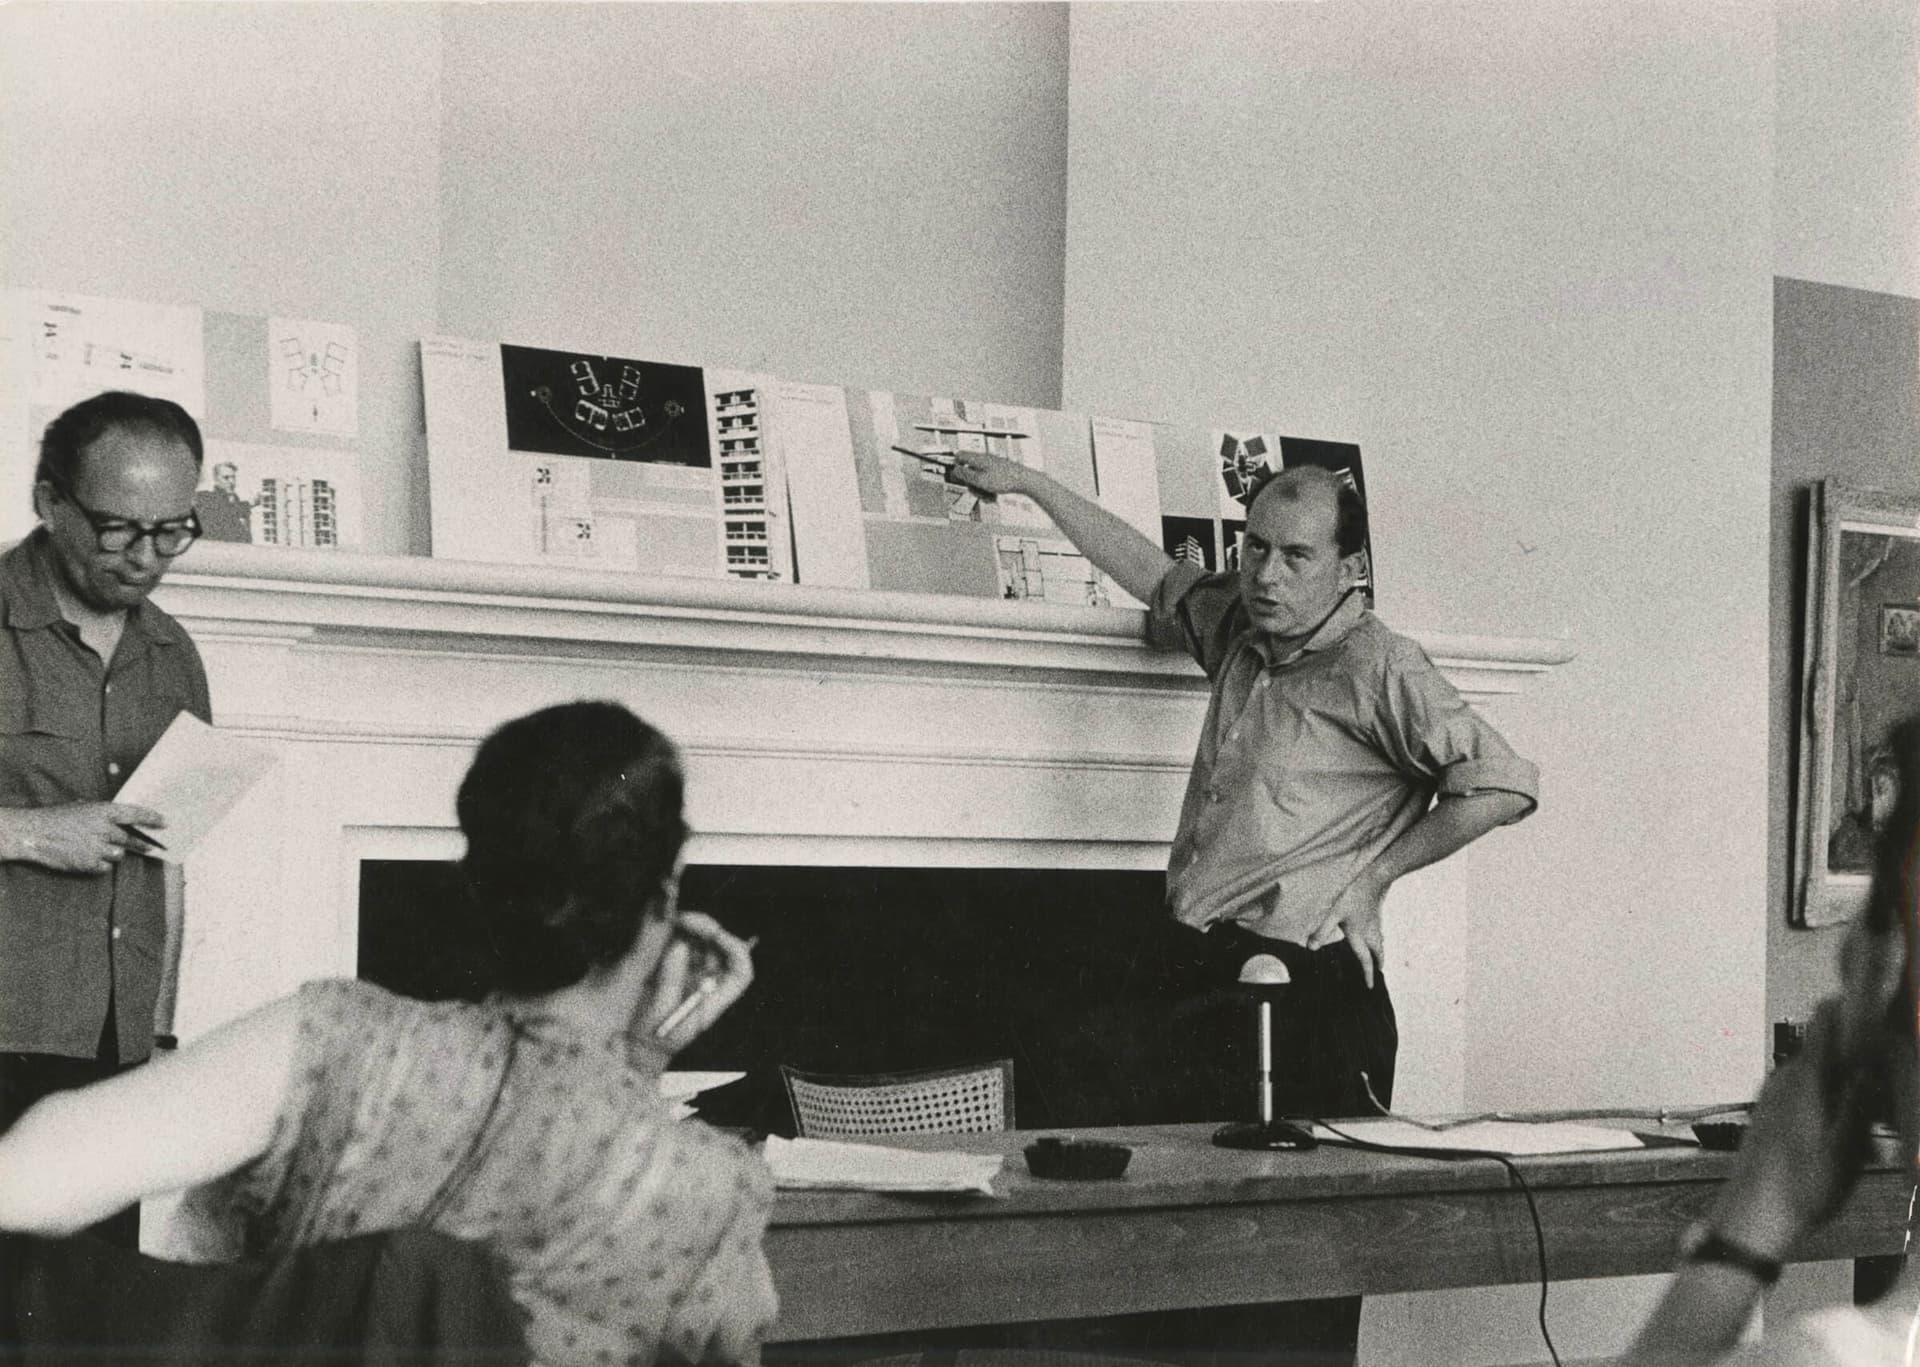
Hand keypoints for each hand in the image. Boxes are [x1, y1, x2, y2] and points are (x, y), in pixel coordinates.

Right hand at [0, 802, 166, 873]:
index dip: (153, 819)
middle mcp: (105, 829)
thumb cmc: (57, 818)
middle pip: (132, 840)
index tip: (165, 823)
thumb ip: (102, 815)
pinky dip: (101, 865)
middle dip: (141, 845)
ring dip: (114, 854)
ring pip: (119, 855)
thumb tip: (122, 820)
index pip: (136, 814)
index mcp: (104, 811)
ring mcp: (98, 848)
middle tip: (150, 847)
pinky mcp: (90, 864)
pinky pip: (106, 868)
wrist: (34, 834)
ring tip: (97, 849)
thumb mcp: (82, 808)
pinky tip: (88, 859)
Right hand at [634, 912, 755, 1054]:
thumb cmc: (648, 1038)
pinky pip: (679, 941)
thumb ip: (670, 979)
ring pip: (700, 941)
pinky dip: (672, 932)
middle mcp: (707, 983)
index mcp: (714, 999)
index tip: (713, 934)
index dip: (732, 948)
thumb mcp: (658, 1012)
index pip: (740, 970)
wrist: (631, 1049)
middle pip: (720, 948)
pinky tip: (660, 926)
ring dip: (687, 928)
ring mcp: (690, 973)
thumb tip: (679, 946)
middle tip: (682, 918)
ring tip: (668, 921)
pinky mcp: (672, 965)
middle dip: (706, 929)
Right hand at [945, 451, 1032, 497]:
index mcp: (978, 458)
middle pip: (969, 469)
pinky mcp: (999, 471)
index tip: (957, 478)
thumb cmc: (1005, 479)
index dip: (956, 467)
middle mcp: (985, 459)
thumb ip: (964, 475)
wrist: (1025, 481)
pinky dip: (989, 489)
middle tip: (976, 491)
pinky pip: (988, 481)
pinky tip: (994, 496)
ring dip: (980, 488)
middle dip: (970, 482)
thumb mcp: (979, 480)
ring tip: (987, 495)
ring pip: (979, 477)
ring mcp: (993, 465)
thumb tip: (954, 470)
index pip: (959, 456)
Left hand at [1305, 873, 1385, 988]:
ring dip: (1379, 953)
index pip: (1365, 960)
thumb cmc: (1353, 896)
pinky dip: (1378, 941)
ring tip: (1378, 958)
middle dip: (1378, 964)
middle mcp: (1371, 933)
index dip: (1368, 974)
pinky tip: (1374, 936)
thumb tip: (1311, 948)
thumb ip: (1322, 931)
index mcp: (1360, 936)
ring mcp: (1376, 924)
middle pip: (1378, 953)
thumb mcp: (1334, 914)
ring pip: (1380, 944)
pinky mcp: (1377, 915)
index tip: (1370, 987)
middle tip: (1379, 972)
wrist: (1375, 879)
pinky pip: (1379, 934)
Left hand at [1708, 1000, 1876, 1259]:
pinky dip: (1829, 1106)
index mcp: (1805, 1077)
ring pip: (1820, 1075)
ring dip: (1846, 1090)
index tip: (1880, 1013)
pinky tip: (1843, 1140)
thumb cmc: (1803, 1186)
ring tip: (1869, 1129)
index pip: (1824, 1018)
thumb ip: (1860, 1099)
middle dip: (1860, 1061)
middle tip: (1886, 1094)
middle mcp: (1785, 1077)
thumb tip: (1871, 1060)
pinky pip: (1807, 1095)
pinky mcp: (1770, 1113)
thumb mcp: (1847, 1148)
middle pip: (1828, 1048)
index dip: (1852, 1007)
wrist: (1753, 1215)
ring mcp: (1775, 1093)